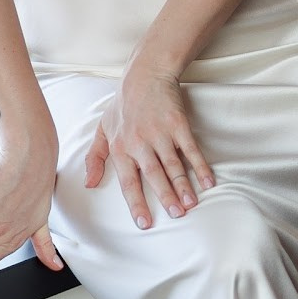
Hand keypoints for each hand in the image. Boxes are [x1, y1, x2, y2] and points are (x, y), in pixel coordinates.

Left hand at [85, 61, 214, 229]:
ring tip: (191, 203)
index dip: (136, 203)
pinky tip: (208, 181)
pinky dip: (200, 165)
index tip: (144, 223)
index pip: (128, 181)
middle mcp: (140, 142)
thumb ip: (94, 158)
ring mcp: (160, 133)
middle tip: (176, 215)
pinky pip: (190, 149)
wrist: (144, 75)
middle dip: (165, 196)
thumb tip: (89, 184)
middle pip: (154, 175)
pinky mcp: (178, 124)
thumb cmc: (122, 106)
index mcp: (120, 147)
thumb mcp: (102, 130)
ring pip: (173, 164)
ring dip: (183, 185)